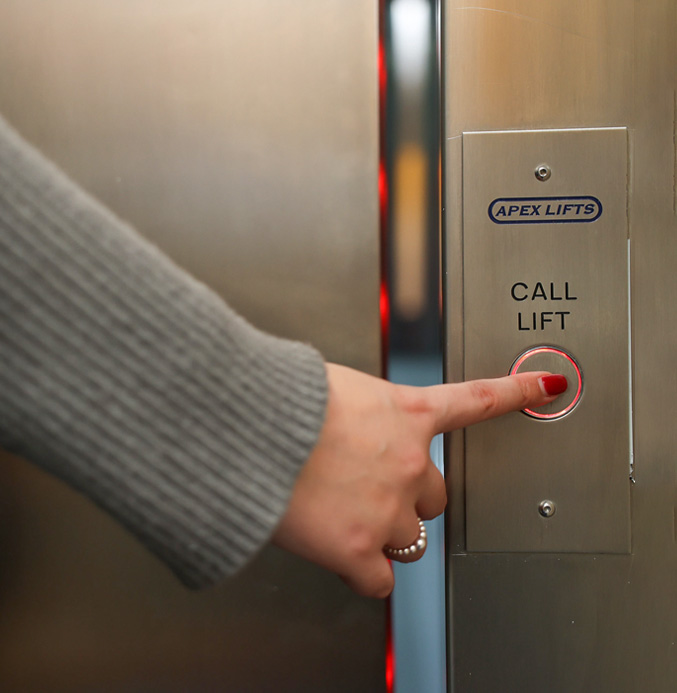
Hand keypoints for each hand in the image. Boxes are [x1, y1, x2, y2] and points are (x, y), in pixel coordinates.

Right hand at [273, 364, 566, 597]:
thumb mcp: (331, 387)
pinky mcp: (360, 549)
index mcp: (405, 413)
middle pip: (434, 494)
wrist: (251, 431)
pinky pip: (379, 576)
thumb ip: (360, 412)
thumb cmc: (281, 401)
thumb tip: (351, 423)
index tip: (544, 387)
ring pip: (407, 536)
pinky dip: (361, 568)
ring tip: (340, 512)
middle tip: (367, 487)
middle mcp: (408, 462)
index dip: (515, 393)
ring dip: (380, 530)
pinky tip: (336, 547)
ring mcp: (389, 509)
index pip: (476, 400)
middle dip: (407, 494)